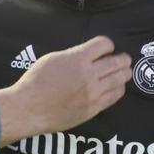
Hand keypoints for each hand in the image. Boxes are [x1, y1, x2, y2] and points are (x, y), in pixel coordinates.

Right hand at [0, 36, 130, 146]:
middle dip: (122, 58)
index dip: (107, 44)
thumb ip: (74, 55)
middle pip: (117, 62)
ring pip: (120, 79)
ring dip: (124, 73)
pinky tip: (115, 87)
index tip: (106, 48)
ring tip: (124, 72)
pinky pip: (115, 96)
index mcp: (77, 59)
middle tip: (123, 59)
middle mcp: (88, 75)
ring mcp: (93, 93)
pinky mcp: (93, 108)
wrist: (29, 108)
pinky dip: (118, 89)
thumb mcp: (52, 58)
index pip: (105, 44)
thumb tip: (90, 55)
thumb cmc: (35, 81)